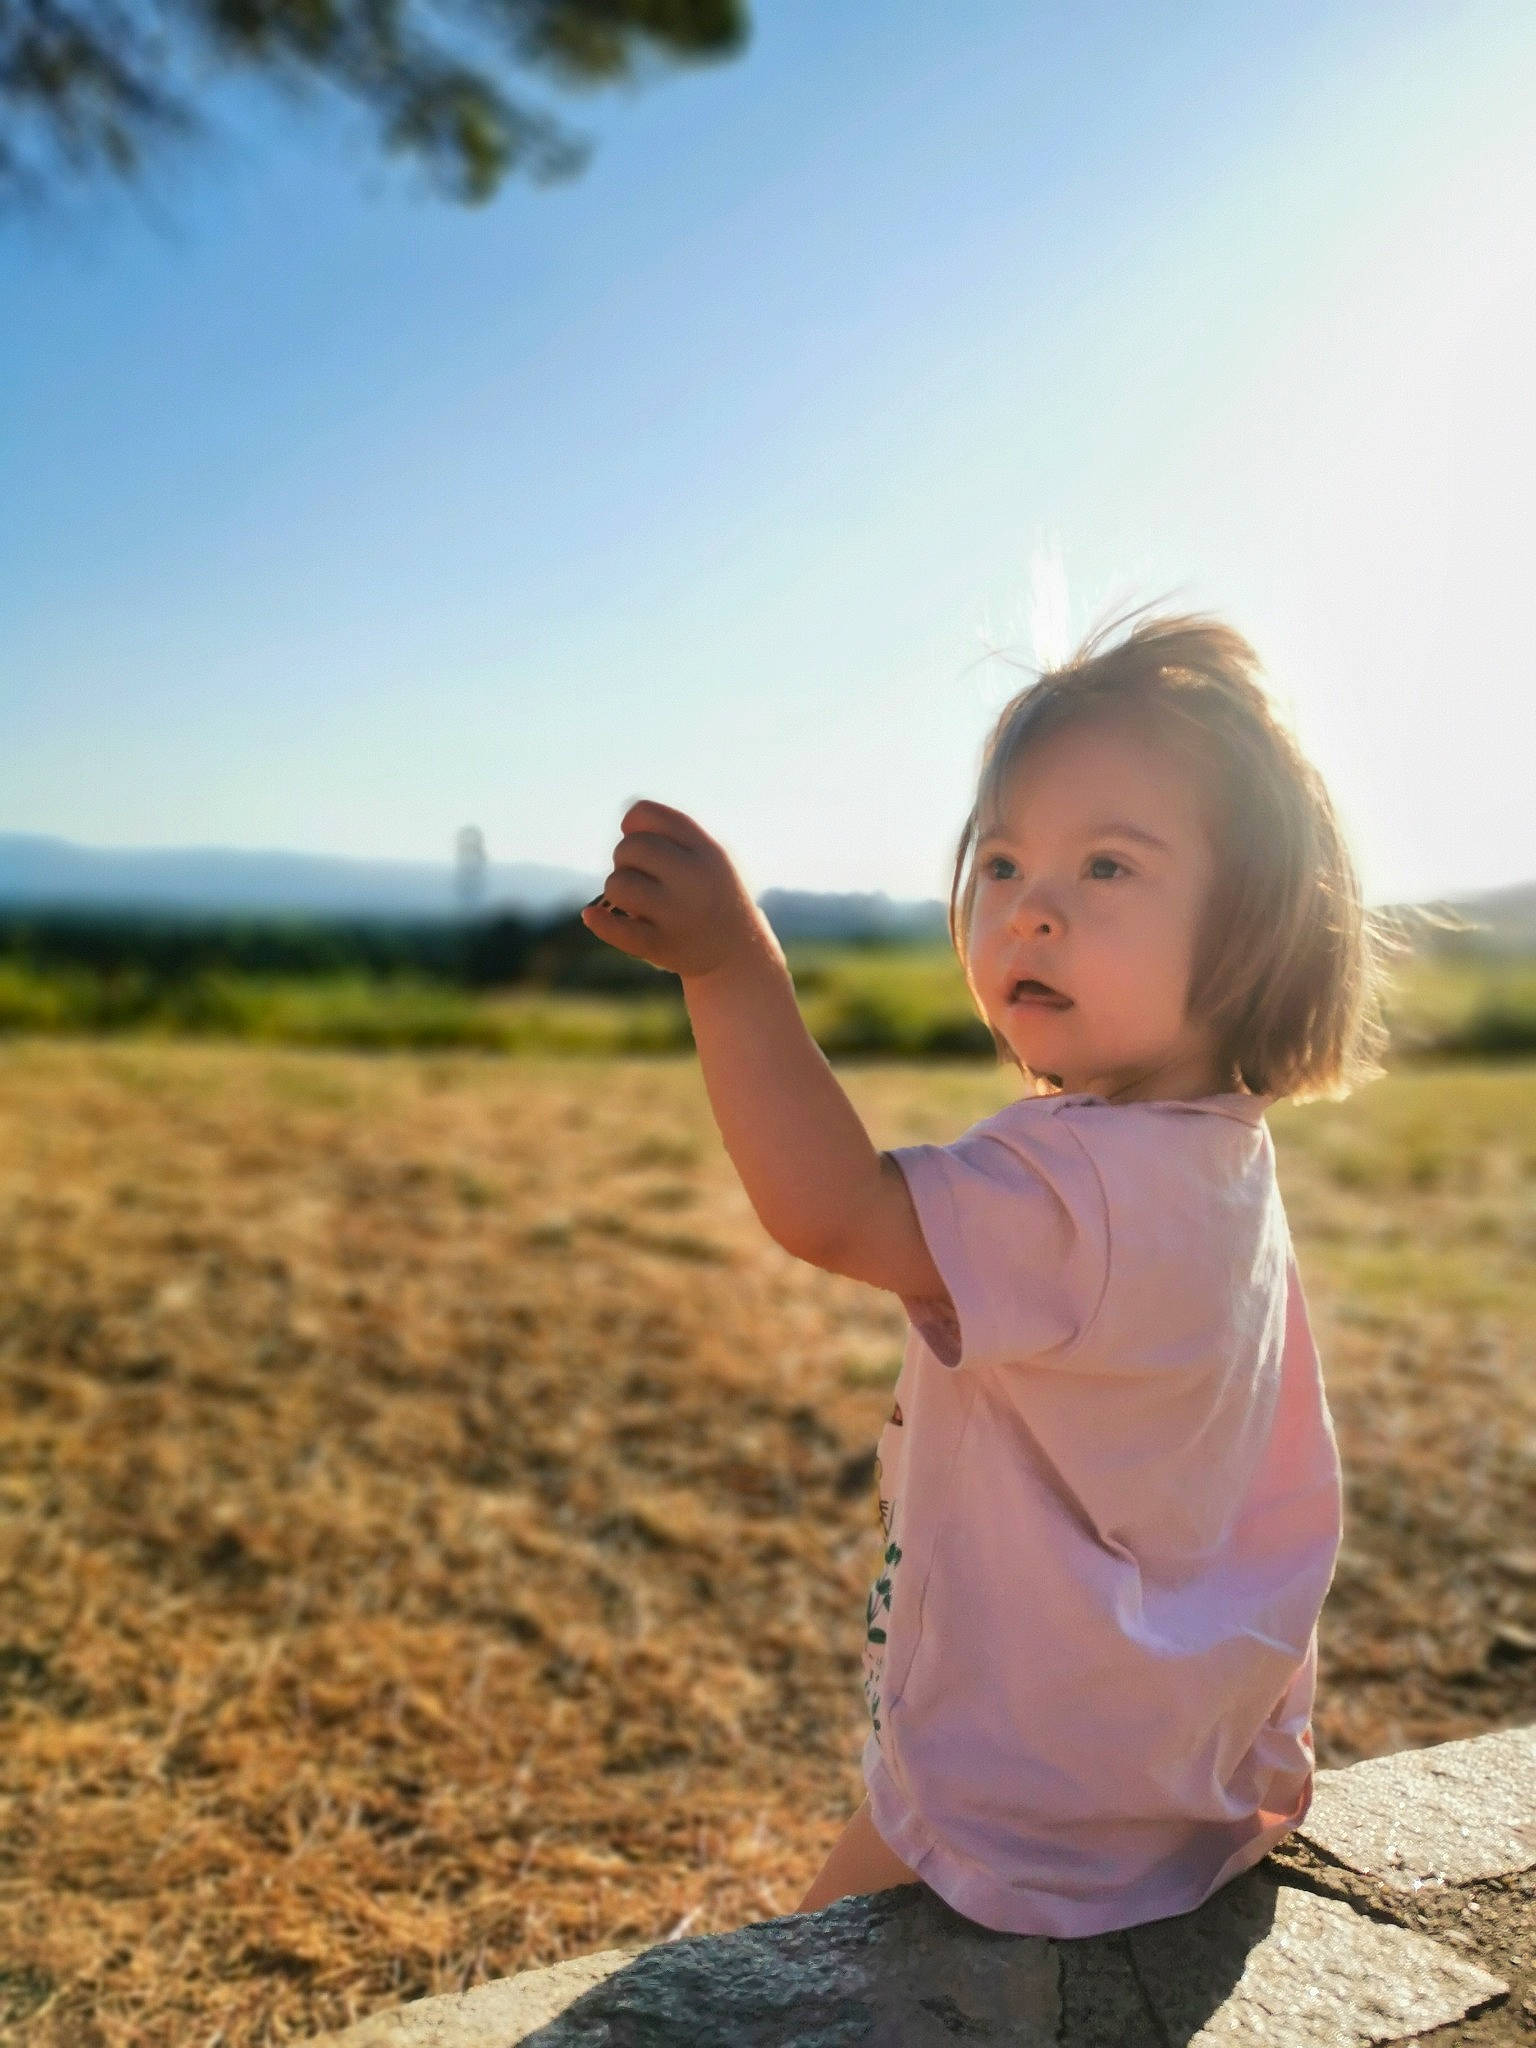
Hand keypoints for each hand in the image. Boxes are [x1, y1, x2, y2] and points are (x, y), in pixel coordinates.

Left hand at [581, 801, 783, 981]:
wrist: (737, 954)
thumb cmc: (711, 897)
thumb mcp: (709, 859)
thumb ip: (673, 836)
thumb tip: (626, 824)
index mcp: (705, 850)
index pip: (647, 814)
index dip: (632, 824)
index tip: (638, 840)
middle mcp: (695, 878)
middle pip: (630, 847)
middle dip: (623, 858)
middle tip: (636, 875)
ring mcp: (678, 914)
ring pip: (618, 884)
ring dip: (616, 889)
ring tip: (632, 900)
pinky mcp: (662, 946)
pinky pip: (618, 930)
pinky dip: (600, 922)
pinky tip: (592, 915)